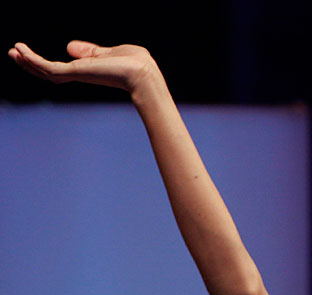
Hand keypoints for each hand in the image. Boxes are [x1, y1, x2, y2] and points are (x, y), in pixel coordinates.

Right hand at [8, 41, 160, 95]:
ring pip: (45, 71)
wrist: (143, 74)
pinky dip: (34, 59)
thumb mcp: (108, 53)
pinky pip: (48, 67)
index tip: (30, 54)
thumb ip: (90, 52)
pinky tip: (22, 49)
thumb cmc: (135, 64)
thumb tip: (70, 47)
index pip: (61, 69)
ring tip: (13, 52)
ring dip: (28, 62)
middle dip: (31, 64)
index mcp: (87, 71)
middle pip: (49, 72)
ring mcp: (77, 75)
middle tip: (14, 53)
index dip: (45, 63)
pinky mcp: (76, 72)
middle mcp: (80, 75)